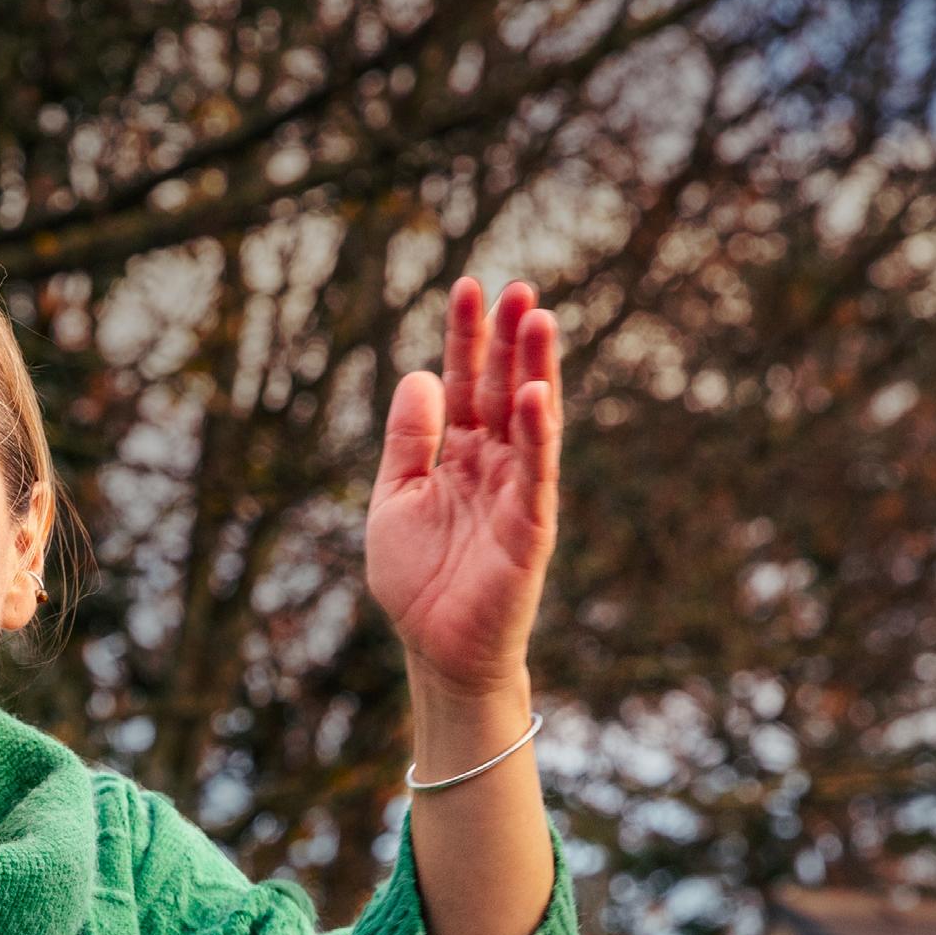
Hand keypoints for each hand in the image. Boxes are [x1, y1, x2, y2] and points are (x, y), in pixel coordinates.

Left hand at [366, 276, 560, 698]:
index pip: (464, 383)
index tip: (467, 287)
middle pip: (502, 389)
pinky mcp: (531, 527)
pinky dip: (536, 432)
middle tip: (517, 287)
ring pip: (530, 419)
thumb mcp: (396, 496)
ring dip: (535, 369)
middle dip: (509, 339)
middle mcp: (493, 464)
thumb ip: (410, 439)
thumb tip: (416, 373)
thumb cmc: (417, 578)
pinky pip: (537, 472)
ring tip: (539, 318)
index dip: (467, 338)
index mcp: (459, 454)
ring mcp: (517, 492)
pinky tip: (534, 392)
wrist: (435, 647)